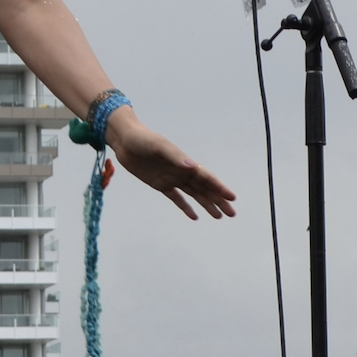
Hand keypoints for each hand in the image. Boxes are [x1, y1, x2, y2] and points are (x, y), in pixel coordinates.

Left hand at [104, 108, 237, 220]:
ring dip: (207, 205)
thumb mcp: (159, 146)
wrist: (125, 140)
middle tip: (232, 214)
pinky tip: (195, 216)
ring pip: (194, 195)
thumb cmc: (142, 140)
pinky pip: (176, 198)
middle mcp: (181, 171)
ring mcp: (172, 178)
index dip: (219, 188)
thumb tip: (192, 166)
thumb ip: (175, 157)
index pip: (206, 178)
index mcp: (184, 163)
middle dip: (219, 201)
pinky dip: (186, 207)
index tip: (232, 198)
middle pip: (204, 189)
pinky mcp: (160, 184)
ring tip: (218, 217)